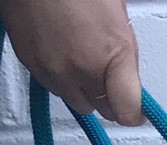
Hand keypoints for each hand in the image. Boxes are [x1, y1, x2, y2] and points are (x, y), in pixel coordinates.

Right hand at [0, 0, 142, 125]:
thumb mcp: (115, 10)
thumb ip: (123, 51)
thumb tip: (127, 75)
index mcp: (111, 53)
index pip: (127, 111)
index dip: (134, 112)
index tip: (136, 109)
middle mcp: (81, 69)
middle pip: (101, 110)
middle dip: (108, 98)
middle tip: (108, 76)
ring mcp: (52, 70)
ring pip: (75, 100)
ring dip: (81, 88)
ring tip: (80, 57)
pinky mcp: (29, 64)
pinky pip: (51, 85)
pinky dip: (59, 76)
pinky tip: (60, 51)